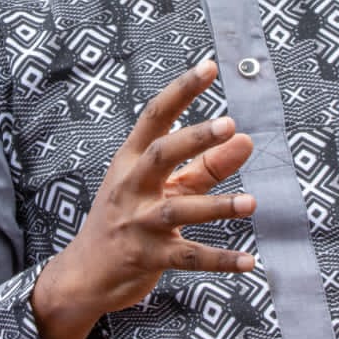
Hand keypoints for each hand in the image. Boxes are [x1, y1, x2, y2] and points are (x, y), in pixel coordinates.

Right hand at [32, 60, 254, 338]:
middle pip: (160, 154)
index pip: (156, 116)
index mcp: (132, 160)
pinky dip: (219, 260)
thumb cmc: (128, 217)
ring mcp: (137, 222)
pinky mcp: (147, 257)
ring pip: (177, 209)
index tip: (210, 66)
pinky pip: (188, 257)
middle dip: (194, 138)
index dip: (182, 90)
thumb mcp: (164, 185)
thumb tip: (246, 139)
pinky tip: (248, 261)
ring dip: (216, 206)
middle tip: (229, 124)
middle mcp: (131, 185)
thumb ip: (207, 164)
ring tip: (252, 202)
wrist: (86, 272)